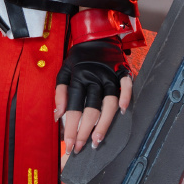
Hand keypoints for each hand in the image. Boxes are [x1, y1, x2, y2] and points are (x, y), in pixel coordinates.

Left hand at [55, 37, 132, 154]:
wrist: (97, 35)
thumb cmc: (79, 57)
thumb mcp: (64, 69)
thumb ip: (60, 91)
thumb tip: (58, 115)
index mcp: (78, 77)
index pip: (73, 106)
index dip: (70, 127)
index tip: (68, 144)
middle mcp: (94, 77)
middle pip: (90, 109)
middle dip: (85, 131)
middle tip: (81, 147)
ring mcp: (109, 75)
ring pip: (109, 102)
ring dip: (104, 123)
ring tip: (98, 139)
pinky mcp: (122, 71)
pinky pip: (126, 86)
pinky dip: (126, 98)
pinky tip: (123, 112)